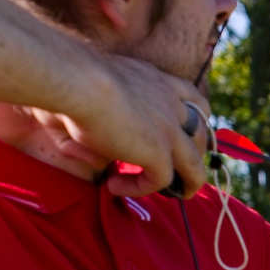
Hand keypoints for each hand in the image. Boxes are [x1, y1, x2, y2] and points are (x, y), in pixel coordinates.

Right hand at [57, 53, 210, 197]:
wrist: (75, 79)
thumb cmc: (67, 77)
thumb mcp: (89, 92)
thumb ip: (100, 118)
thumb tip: (95, 154)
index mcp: (157, 81)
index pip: (193, 99)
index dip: (194, 119)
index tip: (183, 132)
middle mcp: (170, 103)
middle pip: (202, 133)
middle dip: (195, 152)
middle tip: (175, 167)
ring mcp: (168, 130)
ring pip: (194, 164)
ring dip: (185, 182)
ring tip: (168, 192)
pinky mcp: (158, 152)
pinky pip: (161, 181)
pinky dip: (140, 188)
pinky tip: (114, 186)